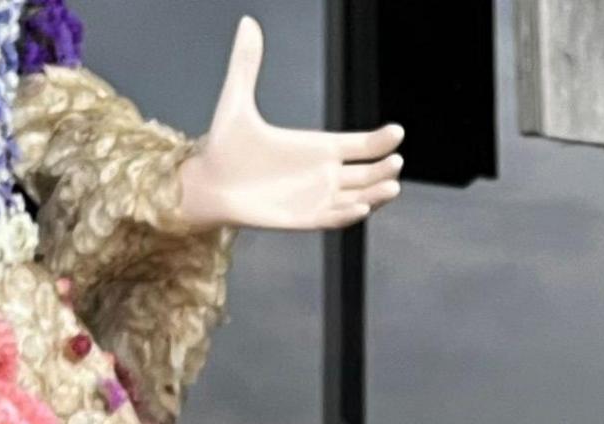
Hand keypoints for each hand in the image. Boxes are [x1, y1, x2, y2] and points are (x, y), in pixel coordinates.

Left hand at [173, 18, 406, 232]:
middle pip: (368, 173)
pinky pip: (333, 218)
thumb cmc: (223, 146)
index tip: (396, 132)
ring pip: (358, 197)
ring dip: (376, 193)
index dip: (380, 140)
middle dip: (384, 169)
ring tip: (391, 186)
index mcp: (317, 146)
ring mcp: (316, 198)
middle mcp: (323, 173)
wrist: (206, 183)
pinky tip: (360, 206)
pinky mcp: (303, 218)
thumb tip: (248, 24)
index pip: (360, 145)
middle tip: (395, 160)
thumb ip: (246, 65)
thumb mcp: (236, 102)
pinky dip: (348, 214)